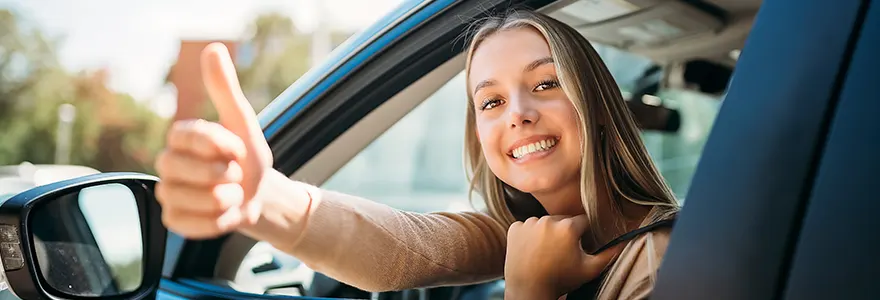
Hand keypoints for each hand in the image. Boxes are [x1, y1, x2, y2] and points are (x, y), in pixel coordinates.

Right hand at [154, 43, 273, 238]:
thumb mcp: (243, 122)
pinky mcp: (173, 220)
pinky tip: (225, 213)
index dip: (220, 145)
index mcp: (180, 136)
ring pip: (189, 199)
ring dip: (224, 199)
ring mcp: (167, 193)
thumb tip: (212, 48)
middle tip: (235, 174)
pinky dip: (217, 221)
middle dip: (222, 174)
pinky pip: (191, 224)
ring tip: (231, 194)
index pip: (188, 135)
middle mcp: (167, 163)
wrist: (260, 196)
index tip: (237, 149)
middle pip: (181, 169)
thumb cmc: (248, 157)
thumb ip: (224, 89)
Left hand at [504, 215, 623, 298]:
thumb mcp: (589, 269)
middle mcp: (547, 220)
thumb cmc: (560, 280)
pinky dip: (530, 235)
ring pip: (544, 222)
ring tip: (546, 253)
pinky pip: (527, 227)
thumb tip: (626, 241)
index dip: (583, 234)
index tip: (578, 246)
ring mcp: (529, 223)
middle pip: (563, 220)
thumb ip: (609, 254)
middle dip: (565, 232)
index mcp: (567, 227)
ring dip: (547, 233)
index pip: (583, 221)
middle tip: (561, 253)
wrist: (529, 290)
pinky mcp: (515, 228)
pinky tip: (532, 250)